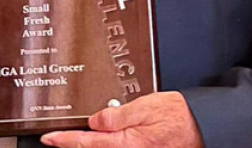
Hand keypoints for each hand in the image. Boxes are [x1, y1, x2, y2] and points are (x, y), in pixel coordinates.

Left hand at [40, 92, 203, 147]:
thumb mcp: (147, 107)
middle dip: (73, 144)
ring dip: (87, 144)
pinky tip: (97, 138)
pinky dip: (102, 144)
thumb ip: (118, 115)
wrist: (202, 128)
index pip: (87, 142)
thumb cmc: (179, 117)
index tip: (48, 138)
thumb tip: (94, 120)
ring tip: (72, 137)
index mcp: (126, 142)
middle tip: (55, 138)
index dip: (64, 140)